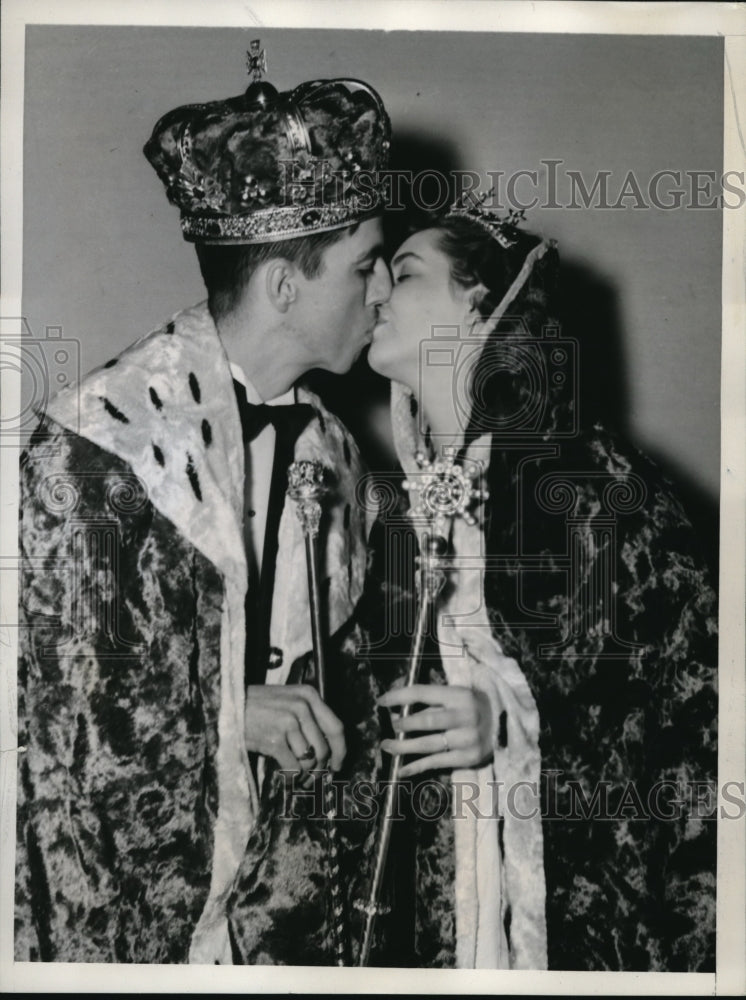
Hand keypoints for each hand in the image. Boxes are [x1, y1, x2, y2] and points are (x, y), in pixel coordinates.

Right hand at [244, 684, 345, 777]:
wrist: (225, 706)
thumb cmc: (257, 706)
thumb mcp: (288, 700)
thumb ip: (309, 718)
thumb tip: (328, 753)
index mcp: (308, 695)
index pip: (336, 728)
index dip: (340, 751)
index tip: (338, 765)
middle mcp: (301, 706)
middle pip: (324, 749)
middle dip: (320, 768)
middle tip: (312, 778)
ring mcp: (288, 722)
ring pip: (310, 761)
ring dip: (304, 775)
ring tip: (296, 775)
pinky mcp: (274, 739)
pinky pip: (293, 768)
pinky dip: (291, 778)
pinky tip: (284, 777)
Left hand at [378, 684, 493, 777]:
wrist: (509, 725)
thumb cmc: (475, 707)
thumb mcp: (458, 695)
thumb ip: (433, 700)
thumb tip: (398, 707)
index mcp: (459, 695)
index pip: (422, 693)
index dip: (398, 696)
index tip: (381, 701)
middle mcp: (464, 716)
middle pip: (425, 720)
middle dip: (402, 724)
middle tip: (390, 725)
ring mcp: (467, 739)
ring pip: (427, 744)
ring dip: (403, 747)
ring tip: (386, 746)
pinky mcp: (468, 758)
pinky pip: (436, 763)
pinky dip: (416, 767)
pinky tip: (401, 769)